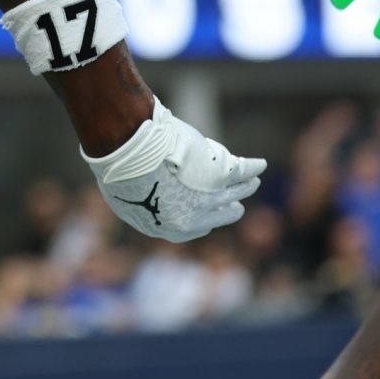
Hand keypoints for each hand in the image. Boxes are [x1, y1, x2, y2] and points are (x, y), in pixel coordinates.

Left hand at [83, 101, 264, 241]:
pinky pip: (240, 171)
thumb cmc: (119, 169)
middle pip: (217, 214)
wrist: (128, 149)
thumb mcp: (126, 196)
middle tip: (237, 207)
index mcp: (168, 226)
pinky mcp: (217, 173)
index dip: (204, 222)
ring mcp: (207, 196)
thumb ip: (143, 204)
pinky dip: (252, 167)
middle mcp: (192, 217)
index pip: (193, 229)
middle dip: (228, 210)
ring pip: (233, 192)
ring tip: (253, 182)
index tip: (211, 220)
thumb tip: (143, 200)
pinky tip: (260, 165)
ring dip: (246, 186)